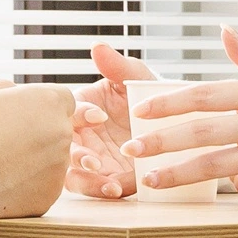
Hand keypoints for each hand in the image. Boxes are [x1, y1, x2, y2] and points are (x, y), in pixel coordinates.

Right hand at [0, 80, 75, 223]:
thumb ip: (3, 87)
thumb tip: (13, 93)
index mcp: (49, 103)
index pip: (63, 99)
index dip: (41, 105)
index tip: (21, 114)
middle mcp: (61, 134)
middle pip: (58, 130)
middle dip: (38, 132)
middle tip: (5, 138)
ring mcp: (57, 169)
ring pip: (52, 159)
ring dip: (34, 159)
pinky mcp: (48, 197)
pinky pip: (42, 185)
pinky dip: (27, 184)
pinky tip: (0, 180)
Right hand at [66, 42, 159, 198]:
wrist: (174, 123)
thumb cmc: (150, 96)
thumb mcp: (137, 78)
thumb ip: (119, 67)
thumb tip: (98, 46)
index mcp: (82, 109)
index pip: (69, 111)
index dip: (78, 115)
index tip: (97, 117)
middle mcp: (81, 135)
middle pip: (63, 148)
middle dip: (76, 156)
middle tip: (93, 161)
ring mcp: (92, 159)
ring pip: (74, 175)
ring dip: (87, 181)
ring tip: (109, 185)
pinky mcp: (106, 179)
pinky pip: (96, 188)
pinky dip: (103, 190)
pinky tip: (119, 191)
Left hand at [119, 27, 237, 199]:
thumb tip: (224, 31)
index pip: (207, 95)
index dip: (170, 102)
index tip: (141, 110)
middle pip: (203, 132)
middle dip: (162, 141)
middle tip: (133, 147)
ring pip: (217, 166)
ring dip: (180, 173)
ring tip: (151, 180)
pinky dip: (230, 186)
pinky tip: (215, 188)